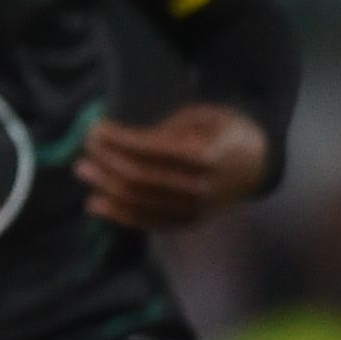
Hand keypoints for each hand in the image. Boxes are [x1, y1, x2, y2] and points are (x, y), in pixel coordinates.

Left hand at [76, 103, 269, 230]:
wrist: (257, 163)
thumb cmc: (224, 131)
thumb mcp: (201, 116)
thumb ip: (165, 130)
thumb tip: (121, 141)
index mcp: (207, 155)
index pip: (150, 150)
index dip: (118, 140)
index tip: (96, 127)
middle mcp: (201, 188)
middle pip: (140, 179)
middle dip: (106, 162)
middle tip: (85, 146)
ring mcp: (195, 210)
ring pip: (139, 203)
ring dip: (105, 187)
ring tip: (83, 170)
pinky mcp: (189, 223)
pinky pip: (148, 222)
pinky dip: (118, 214)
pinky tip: (95, 203)